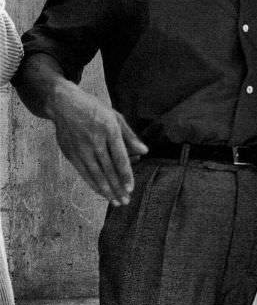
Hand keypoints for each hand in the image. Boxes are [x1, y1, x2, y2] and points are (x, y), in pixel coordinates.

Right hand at [50, 82, 147, 204]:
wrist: (63, 103)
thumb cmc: (93, 109)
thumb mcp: (114, 116)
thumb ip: (130, 136)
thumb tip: (145, 151)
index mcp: (108, 129)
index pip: (119, 157)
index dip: (125, 174)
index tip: (130, 188)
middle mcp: (94, 140)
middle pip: (108, 169)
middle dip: (117, 187)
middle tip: (125, 201)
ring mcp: (81, 148)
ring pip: (95, 174)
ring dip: (106, 190)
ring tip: (116, 202)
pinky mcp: (71, 153)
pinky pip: (84, 173)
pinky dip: (93, 184)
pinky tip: (101, 193)